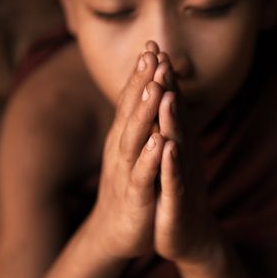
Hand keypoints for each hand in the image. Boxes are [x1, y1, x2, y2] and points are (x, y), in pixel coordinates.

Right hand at [84, 47, 165, 259]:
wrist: (116, 231)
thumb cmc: (130, 185)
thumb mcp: (133, 151)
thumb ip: (138, 124)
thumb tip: (146, 93)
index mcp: (124, 138)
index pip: (132, 101)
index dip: (141, 75)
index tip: (151, 46)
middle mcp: (122, 150)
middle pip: (131, 112)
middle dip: (141, 83)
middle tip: (151, 54)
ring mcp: (127, 172)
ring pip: (134, 140)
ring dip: (143, 114)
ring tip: (154, 88)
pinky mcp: (135, 197)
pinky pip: (143, 176)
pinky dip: (151, 158)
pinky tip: (160, 142)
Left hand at [146, 43, 223, 265]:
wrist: (187, 233)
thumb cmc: (174, 191)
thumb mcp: (170, 156)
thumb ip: (169, 128)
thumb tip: (164, 99)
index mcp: (177, 142)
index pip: (169, 105)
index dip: (162, 77)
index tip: (153, 48)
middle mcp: (183, 154)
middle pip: (175, 116)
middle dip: (167, 86)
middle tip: (161, 55)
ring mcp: (182, 176)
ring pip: (176, 143)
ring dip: (171, 118)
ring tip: (165, 92)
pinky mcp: (178, 201)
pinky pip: (174, 180)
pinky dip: (170, 163)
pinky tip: (167, 147)